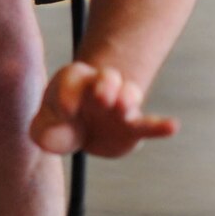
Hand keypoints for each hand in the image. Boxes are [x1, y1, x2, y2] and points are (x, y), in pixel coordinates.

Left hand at [29, 62, 177, 158]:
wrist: (82, 132)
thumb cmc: (58, 126)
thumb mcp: (43, 130)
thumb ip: (42, 133)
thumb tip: (55, 138)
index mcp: (74, 82)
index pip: (73, 78)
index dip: (69, 92)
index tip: (64, 111)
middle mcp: (99, 88)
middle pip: (106, 78)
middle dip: (106, 85)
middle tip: (102, 97)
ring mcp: (118, 106)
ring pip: (129, 94)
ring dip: (128, 98)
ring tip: (124, 107)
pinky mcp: (133, 127)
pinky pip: (148, 124)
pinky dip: (160, 126)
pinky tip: (172, 127)